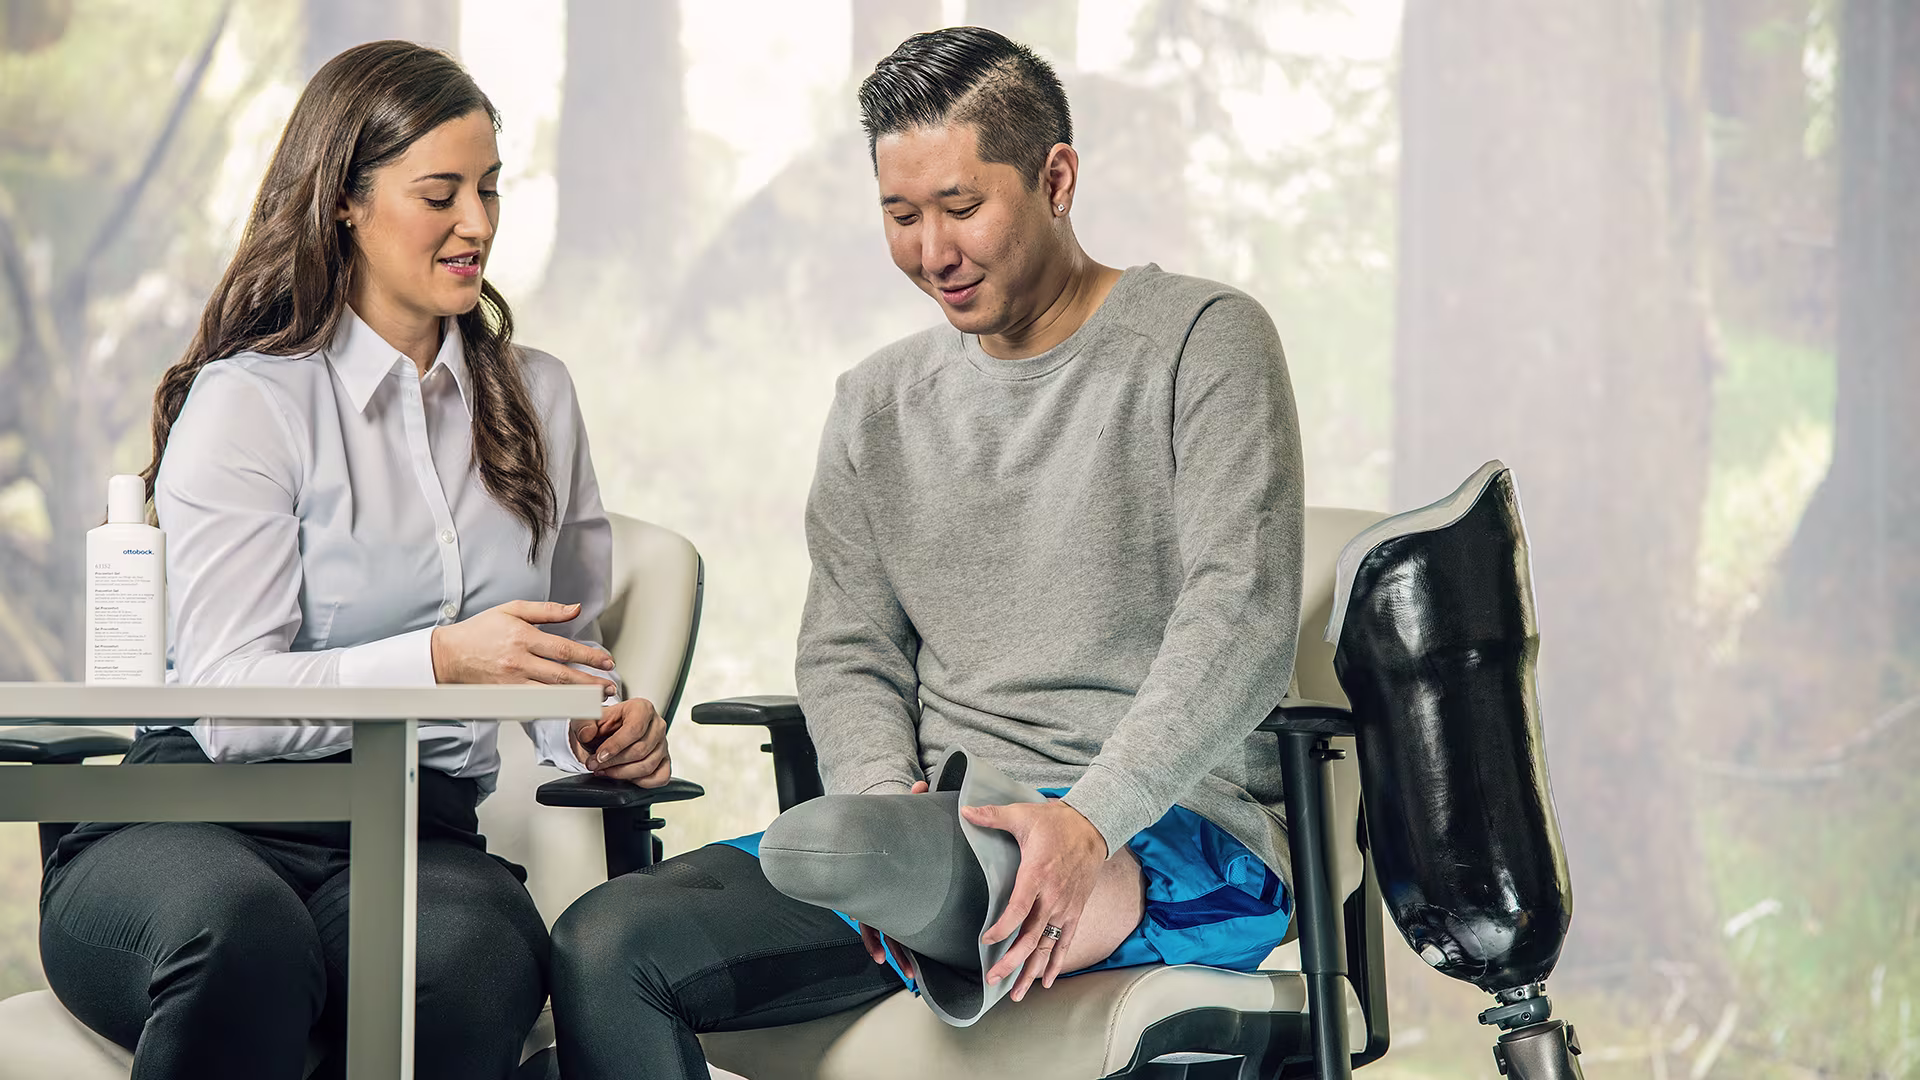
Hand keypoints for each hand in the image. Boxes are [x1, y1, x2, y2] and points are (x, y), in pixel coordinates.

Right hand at [430, 601, 615, 690]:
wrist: (447, 656)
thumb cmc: (479, 631)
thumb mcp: (512, 611)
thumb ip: (547, 611)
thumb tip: (576, 609)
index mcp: (522, 637)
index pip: (564, 650)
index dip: (589, 657)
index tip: (607, 662)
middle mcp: (518, 662)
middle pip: (562, 676)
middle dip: (591, 683)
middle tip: (610, 687)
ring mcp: (511, 683)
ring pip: (551, 694)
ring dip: (578, 698)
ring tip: (598, 699)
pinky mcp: (505, 697)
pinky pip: (535, 704)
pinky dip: (555, 707)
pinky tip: (570, 707)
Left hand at [569, 697, 670, 786]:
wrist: (607, 734)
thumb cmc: (603, 725)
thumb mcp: (588, 719)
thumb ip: (584, 723)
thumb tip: (587, 734)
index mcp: (642, 708)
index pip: (634, 729)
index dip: (615, 746)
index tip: (599, 756)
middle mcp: (657, 725)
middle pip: (641, 750)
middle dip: (614, 762)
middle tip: (595, 765)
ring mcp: (663, 744)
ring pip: (648, 766)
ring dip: (623, 774)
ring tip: (605, 771)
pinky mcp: (664, 760)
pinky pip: (660, 778)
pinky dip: (642, 782)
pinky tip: (625, 777)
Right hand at [858, 780, 929, 977]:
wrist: (876, 830)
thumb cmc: (887, 826)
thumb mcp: (899, 814)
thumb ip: (912, 801)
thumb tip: (921, 785)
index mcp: (876, 879)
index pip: (869, 915)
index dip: (872, 938)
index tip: (880, 954)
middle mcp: (876, 894)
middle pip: (881, 930)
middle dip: (894, 952)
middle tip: (904, 971)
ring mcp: (883, 900)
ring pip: (888, 935)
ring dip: (899, 956)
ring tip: (912, 976)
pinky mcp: (893, 902)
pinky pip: (892, 928)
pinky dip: (896, 945)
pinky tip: (905, 962)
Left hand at [963, 799, 1108, 1000]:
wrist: (1092, 826)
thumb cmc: (1055, 822)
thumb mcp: (1022, 815)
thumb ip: (993, 816)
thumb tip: (965, 810)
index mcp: (1037, 875)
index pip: (1018, 910)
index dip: (1002, 929)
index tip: (986, 941)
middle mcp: (1052, 897)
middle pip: (1031, 937)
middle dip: (1012, 962)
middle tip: (993, 979)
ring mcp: (1065, 907)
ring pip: (1047, 946)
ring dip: (1032, 970)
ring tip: (1016, 993)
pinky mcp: (1075, 910)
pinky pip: (1065, 942)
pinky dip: (1056, 963)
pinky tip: (1046, 982)